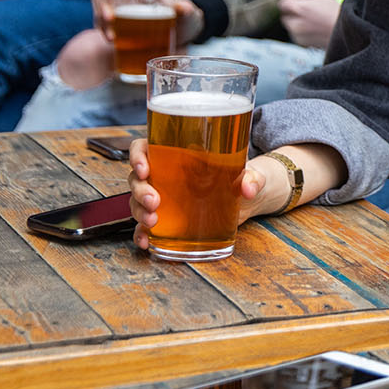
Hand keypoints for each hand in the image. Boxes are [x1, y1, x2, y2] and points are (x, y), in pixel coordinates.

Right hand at [91, 0, 203, 44]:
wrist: (182, 34)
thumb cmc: (181, 16)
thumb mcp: (185, 13)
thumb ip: (185, 9)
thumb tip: (185, 8)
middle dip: (104, 7)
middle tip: (110, 19)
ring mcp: (122, 14)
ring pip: (103, 14)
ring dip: (103, 24)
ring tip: (112, 38)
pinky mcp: (121, 28)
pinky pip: (107, 28)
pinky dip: (107, 33)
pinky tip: (112, 41)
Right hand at [129, 141, 288, 251]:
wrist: (248, 199)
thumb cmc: (243, 176)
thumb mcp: (250, 173)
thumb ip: (251, 178)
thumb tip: (248, 188)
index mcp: (177, 153)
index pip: (145, 147)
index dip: (137, 155)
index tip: (144, 169)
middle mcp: (164, 174)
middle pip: (137, 178)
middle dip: (140, 190)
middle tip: (153, 201)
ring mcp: (164, 197)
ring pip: (137, 202)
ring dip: (139, 212)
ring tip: (152, 222)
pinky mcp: (168, 218)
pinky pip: (146, 225)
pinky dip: (142, 234)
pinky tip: (147, 241)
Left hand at [278, 0, 341, 49]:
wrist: (349, 32)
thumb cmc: (338, 14)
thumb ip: (306, 2)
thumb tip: (299, 4)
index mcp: (299, 8)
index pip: (283, 4)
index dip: (290, 3)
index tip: (295, 4)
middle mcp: (295, 23)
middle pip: (285, 17)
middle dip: (293, 15)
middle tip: (306, 14)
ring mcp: (298, 35)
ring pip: (291, 28)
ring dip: (298, 25)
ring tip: (315, 23)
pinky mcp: (303, 44)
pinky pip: (298, 36)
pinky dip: (304, 34)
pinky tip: (316, 31)